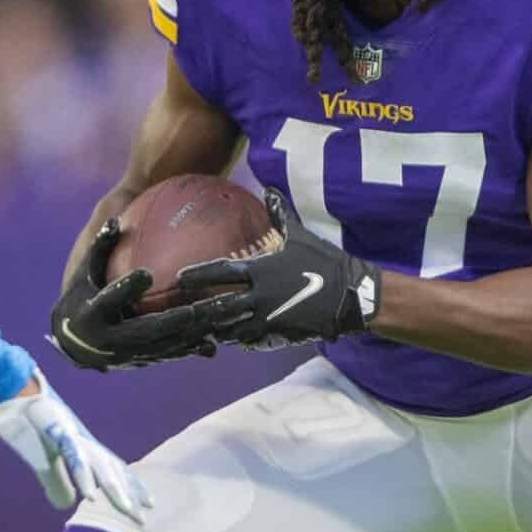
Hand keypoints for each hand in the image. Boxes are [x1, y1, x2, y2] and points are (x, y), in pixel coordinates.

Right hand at [0, 373, 151, 520]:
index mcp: (85, 449)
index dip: (132, 486)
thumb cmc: (32, 427)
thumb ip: (56, 482)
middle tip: (144, 518)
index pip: (114, 470)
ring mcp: (73, 437)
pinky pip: (74, 458)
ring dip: (114, 489)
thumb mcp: (44, 461)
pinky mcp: (58, 433)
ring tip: (127, 509)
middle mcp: (86, 443)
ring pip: (100, 466)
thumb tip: (67, 505)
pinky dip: (83, 477)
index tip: (150, 505)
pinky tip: (90, 496)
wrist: (15, 396)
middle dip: (130, 494)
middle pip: (113, 471)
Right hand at [48, 217, 216, 370]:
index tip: (146, 274)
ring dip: (185, 339)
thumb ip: (101, 248)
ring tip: (210, 324)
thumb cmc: (82, 296)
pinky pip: (167, 356)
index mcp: (91, 314)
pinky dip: (188, 350)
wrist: (74, 342)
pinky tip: (212, 343)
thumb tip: (116, 220)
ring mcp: (125, 354)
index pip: (109, 299)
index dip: (127, 288)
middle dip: (168, 323)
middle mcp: (108, 339)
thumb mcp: (85, 273)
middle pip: (142, 331)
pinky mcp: (139, 361)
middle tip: (192, 311)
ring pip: (159, 348)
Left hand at [178, 189, 379, 349]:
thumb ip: (280, 214)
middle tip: (183, 314)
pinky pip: (251, 342)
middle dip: (199, 312)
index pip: (221, 272)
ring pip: (231, 330)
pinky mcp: (280, 335)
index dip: (198, 275)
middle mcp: (260, 295)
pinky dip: (241, 341)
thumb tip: (269, 189)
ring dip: (218, 330)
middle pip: (218, 308)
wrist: (351, 295)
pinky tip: (235, 340)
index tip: (180, 279)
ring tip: (205, 330)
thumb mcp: (301, 236)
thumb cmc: (325, 262)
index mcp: (262, 270)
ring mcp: (269, 318)